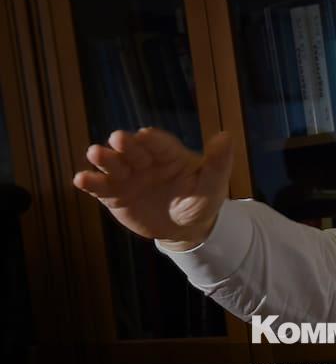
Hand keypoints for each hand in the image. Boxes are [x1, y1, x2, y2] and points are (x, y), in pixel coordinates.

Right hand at [72, 128, 233, 250]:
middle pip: (132, 149)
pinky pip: (100, 187)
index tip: (146, 135)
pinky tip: (80, 179)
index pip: (160, 143)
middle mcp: (145, 160)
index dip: (153, 140)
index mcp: (169, 154)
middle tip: (118, 138)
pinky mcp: (114, 194)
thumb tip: (226, 136)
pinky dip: (90, 182)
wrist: (185, 228)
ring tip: (95, 153)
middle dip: (125, 144)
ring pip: (113, 164)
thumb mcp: (213, 183)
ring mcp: (127, 176)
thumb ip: (218, 162)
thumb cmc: (201, 200)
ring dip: (104, 158)